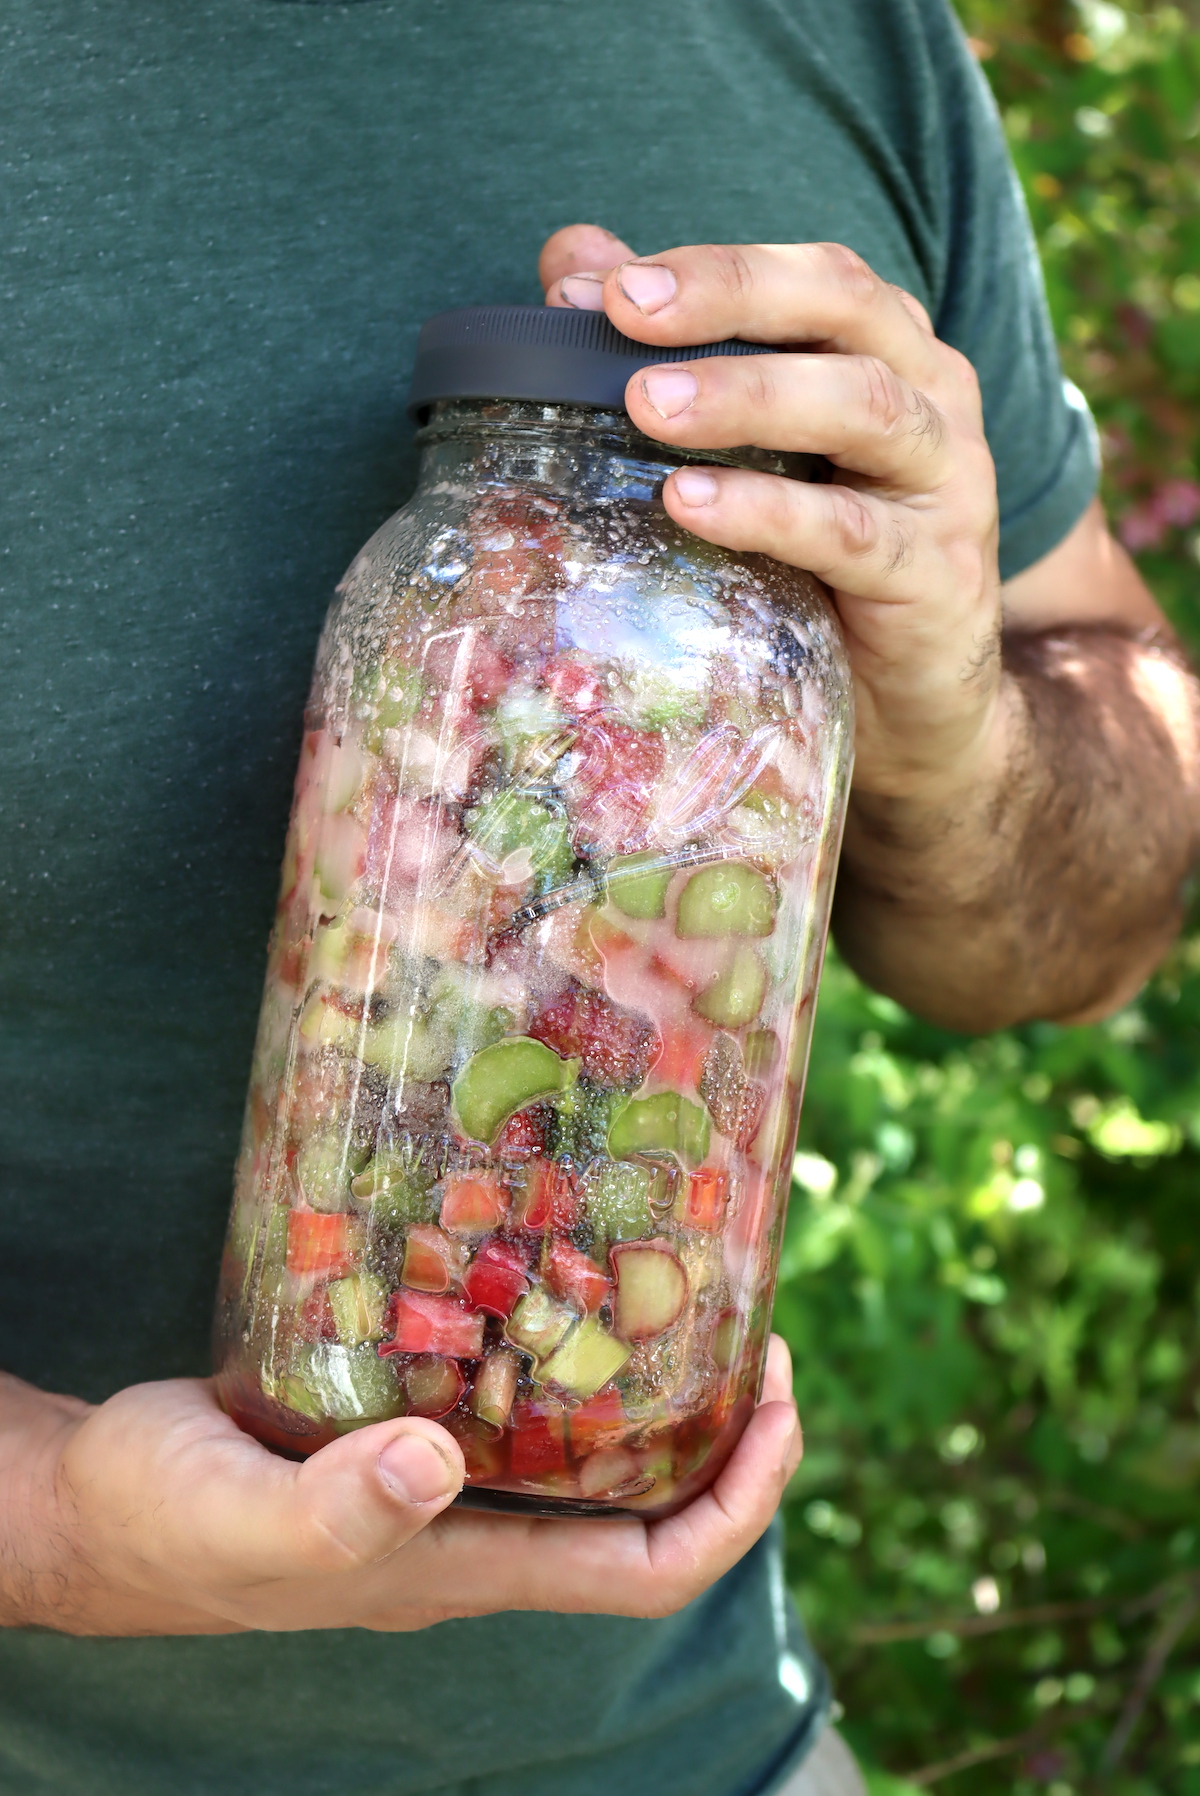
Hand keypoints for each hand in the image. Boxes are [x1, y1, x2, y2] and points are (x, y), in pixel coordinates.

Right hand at [0, 1337, 800, 1635]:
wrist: (93, 1505)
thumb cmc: (163, 1523)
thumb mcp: (241, 1516)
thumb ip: (335, 1509)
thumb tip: (440, 1462)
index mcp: (466, 1568)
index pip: (651, 1571)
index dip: (740, 1505)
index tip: (779, 1403)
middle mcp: (476, 1531)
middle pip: (645, 1508)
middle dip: (723, 1431)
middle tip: (751, 1320)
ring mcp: (443, 1483)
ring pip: (584, 1449)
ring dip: (649, 1382)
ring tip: (678, 1282)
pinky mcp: (402, 1428)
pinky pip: (512, 1396)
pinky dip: (558, 1345)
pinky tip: (550, 1268)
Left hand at [539, 225, 1003, 807]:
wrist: (918, 708)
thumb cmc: (825, 569)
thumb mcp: (758, 456)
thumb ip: (677, 352)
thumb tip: (568, 266)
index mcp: (893, 354)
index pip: (818, 276)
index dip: (722, 268)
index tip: (610, 284)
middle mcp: (934, 402)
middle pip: (848, 313)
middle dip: (734, 300)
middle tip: (625, 312)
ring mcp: (949, 488)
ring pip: (865, 408)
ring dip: (751, 397)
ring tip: (648, 405)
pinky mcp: (939, 578)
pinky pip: (853, 533)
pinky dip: (771, 512)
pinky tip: (692, 505)